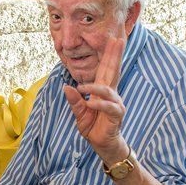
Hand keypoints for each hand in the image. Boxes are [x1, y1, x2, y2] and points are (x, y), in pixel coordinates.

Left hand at [64, 29, 127, 160]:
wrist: (102, 144)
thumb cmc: (93, 127)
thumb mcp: (80, 113)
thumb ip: (75, 101)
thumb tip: (66, 87)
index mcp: (102, 91)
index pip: (106, 69)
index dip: (109, 55)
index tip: (113, 40)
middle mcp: (111, 94)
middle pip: (113, 71)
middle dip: (115, 56)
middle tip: (119, 40)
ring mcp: (115, 104)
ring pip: (109, 90)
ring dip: (96, 87)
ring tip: (82, 88)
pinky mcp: (116, 115)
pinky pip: (109, 107)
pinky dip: (99, 104)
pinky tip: (90, 103)